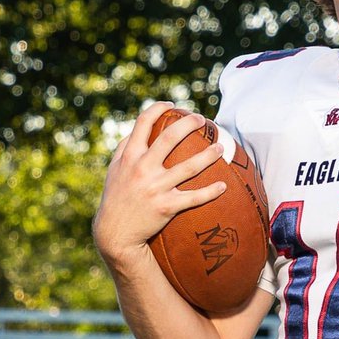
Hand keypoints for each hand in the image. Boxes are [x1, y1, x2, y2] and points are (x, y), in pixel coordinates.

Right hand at [93, 102, 226, 262]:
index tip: (173, 106)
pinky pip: (194, 197)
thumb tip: (139, 129)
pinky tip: (223, 186)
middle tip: (203, 120)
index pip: (143, 123)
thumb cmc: (117, 197)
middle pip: (169, 138)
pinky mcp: (166, 207)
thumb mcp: (114, 170)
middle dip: (189, 125)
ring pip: (188, 167)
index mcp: (129, 156)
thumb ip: (125, 148)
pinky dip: (210, 192)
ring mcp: (155, 187)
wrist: (116, 233)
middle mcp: (142, 168)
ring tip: (220, 148)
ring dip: (208, 155)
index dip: (159, 109)